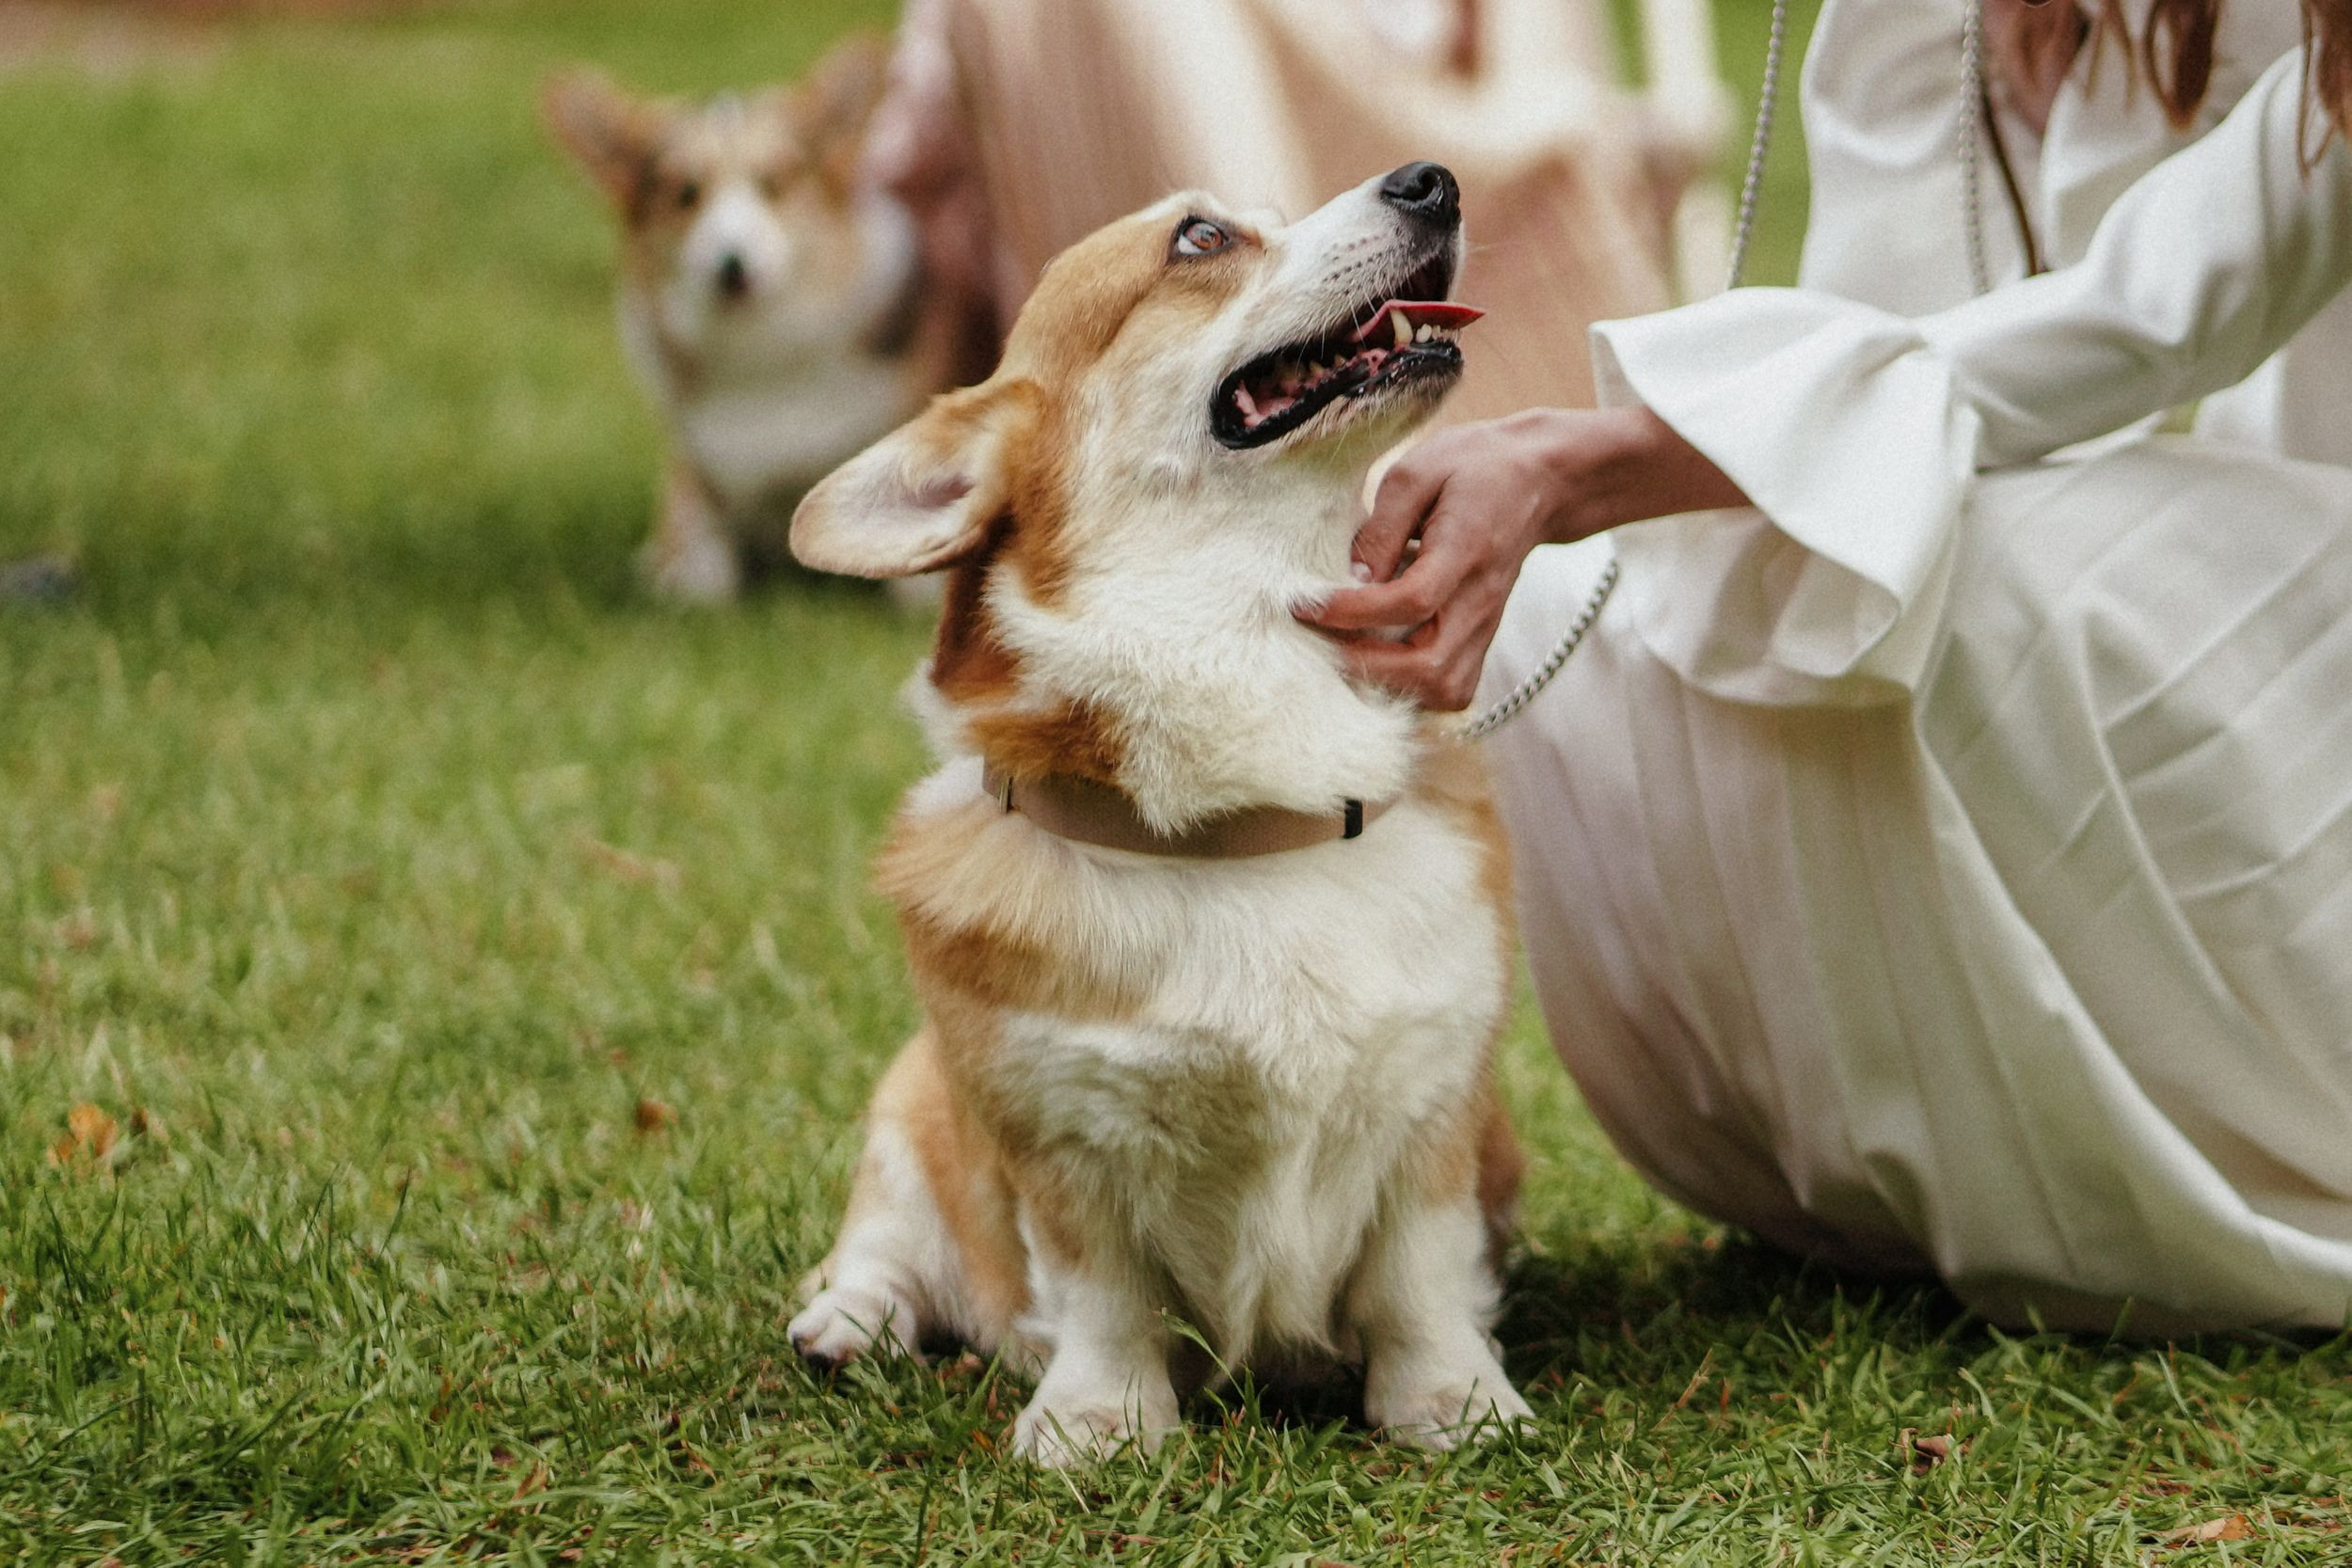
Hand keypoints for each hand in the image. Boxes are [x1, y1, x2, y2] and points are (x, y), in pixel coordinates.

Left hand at [1301, 406, 1744, 708]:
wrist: (1538, 481)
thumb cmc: (1472, 468)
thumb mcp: (1417, 473)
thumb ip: (1381, 528)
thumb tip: (1348, 581)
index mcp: (1467, 549)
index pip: (1412, 600)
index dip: (1352, 610)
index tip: (1305, 603)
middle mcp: (1481, 600)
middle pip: (1430, 666)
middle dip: (1365, 663)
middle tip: (1320, 640)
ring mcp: (1486, 627)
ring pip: (1442, 689)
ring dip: (1387, 682)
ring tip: (1344, 651)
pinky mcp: (1480, 640)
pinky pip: (1447, 689)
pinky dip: (1407, 687)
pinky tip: (1375, 657)